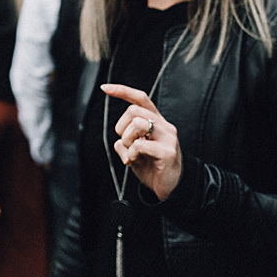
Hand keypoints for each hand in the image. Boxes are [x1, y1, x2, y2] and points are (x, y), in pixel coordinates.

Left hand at [101, 82, 181, 200]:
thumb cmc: (153, 168)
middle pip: (133, 111)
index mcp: (156, 122)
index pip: (140, 99)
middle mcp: (164, 126)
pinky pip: (140, 145)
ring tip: (131, 154)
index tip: (105, 88)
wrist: (171, 188)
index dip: (122, 91)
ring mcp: (168, 138)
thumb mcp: (134, 152)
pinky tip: (134, 161)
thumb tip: (118, 142)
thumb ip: (126, 142)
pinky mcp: (168, 152)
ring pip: (137, 124)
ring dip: (127, 140)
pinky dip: (131, 154)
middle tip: (126, 144)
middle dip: (121, 127)